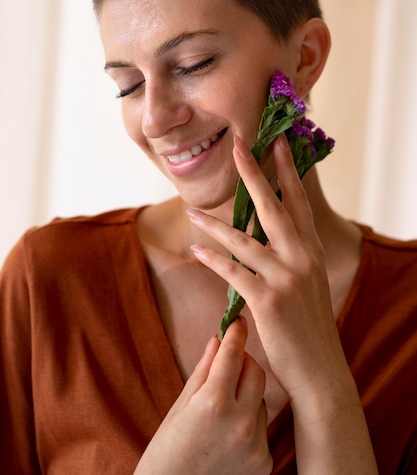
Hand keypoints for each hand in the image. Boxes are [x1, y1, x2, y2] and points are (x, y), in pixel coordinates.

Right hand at [134, 317, 271, 474]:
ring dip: (247, 394)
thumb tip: (218, 337)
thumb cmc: (167, 451)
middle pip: (256, 371)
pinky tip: (229, 433)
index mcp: (213, 403)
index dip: (235, 333)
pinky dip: (250, 422)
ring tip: (222, 408)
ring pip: (262, 399)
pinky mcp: (264, 463)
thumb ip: (204, 370)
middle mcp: (240, 423)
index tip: (237, 321)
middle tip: (229, 361)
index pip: (233, 354)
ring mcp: (255, 445)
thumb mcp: (180, 405)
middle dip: (243, 361)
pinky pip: (263, 427)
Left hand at [188, 133, 347, 401]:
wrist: (320, 369)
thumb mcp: (308, 282)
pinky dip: (214, 259)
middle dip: (255, 174)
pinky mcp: (269, 302)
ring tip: (192, 210)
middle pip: (274, 207)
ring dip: (215, 224)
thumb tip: (270, 233)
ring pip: (245, 240)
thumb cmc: (308, 324)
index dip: (286, 170)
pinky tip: (197, 249)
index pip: (297, 202)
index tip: (277, 142)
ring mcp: (286, 279)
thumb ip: (292, 255)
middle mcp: (302, 258)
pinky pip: (234, 273)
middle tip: (239, 145)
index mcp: (311, 250)